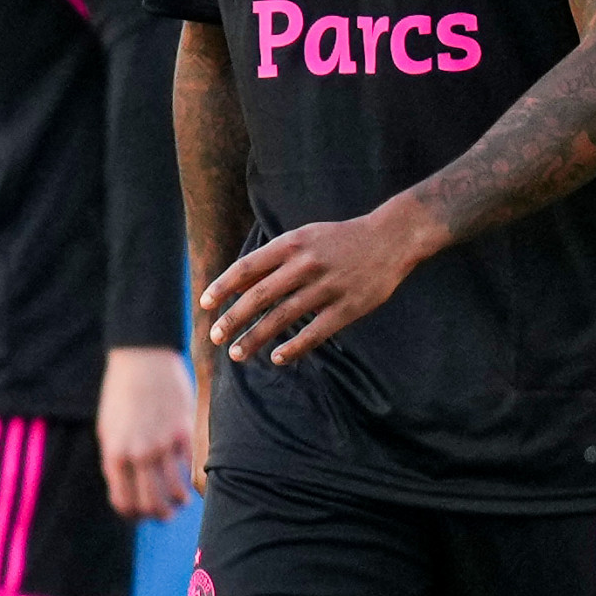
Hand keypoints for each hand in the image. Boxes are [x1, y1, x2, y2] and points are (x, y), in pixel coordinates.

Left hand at [97, 346, 197, 519]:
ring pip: (174, 492)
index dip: (132, 514)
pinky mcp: (184, 432)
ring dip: (177, 503)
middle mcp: (138, 453)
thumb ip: (117, 460)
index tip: (139, 514)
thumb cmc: (121, 394)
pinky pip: (190, 469)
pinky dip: (191, 482)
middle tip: (163, 515)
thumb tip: (127, 489)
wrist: (142, 358)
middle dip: (157, 515)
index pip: (124, 502)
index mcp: (115, 453)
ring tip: (178, 502)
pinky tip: (191, 482)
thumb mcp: (108, 429)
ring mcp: (163, 443)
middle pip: (150, 504)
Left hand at [202, 194, 444, 365]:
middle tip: (214, 337)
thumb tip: (236, 284)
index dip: (223, 287)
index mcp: (292, 244)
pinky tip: (276, 358)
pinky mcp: (347, 308)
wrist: (390, 239)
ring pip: (282, 318)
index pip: (247, 268)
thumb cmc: (339, 240)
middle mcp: (306, 264)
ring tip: (236, 354)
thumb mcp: (304, 237)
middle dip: (233, 318)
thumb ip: (273, 259)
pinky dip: (293, 347)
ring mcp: (327, 287)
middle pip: (259, 296)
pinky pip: (314, 332)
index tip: (204, 305)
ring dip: (255, 338)